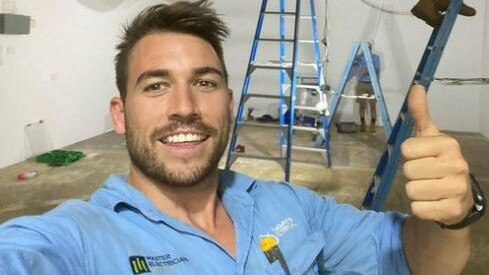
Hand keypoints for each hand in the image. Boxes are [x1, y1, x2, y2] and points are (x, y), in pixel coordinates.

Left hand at [401, 85, 472, 225]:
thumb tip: (416, 87)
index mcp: (448, 144)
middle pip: (408, 170)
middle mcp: (457, 164)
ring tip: (428, 189)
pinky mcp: (452, 210)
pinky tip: (432, 203)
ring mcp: (457, 188)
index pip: (406, 149)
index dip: (408, 156)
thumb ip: (420, 114)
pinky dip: (419, 208)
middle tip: (425, 176)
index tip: (420, 158)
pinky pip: (417, 208)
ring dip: (414, 192)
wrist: (455, 198)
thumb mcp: (428, 138)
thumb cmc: (436, 163)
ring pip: (411, 190)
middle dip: (411, 175)